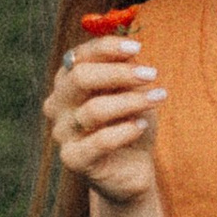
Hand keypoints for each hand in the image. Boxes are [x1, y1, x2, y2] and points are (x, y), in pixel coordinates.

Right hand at [47, 33, 163, 203]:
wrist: (131, 167)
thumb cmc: (130, 122)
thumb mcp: (132, 91)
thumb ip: (127, 70)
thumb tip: (130, 52)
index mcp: (67, 81)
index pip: (79, 56)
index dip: (106, 48)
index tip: (137, 48)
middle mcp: (58, 104)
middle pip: (80, 77)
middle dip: (119, 73)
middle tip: (151, 74)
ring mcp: (62, 132)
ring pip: (94, 110)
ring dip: (132, 101)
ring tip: (158, 98)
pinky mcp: (73, 158)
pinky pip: (100, 141)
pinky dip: (126, 131)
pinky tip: (142, 126)